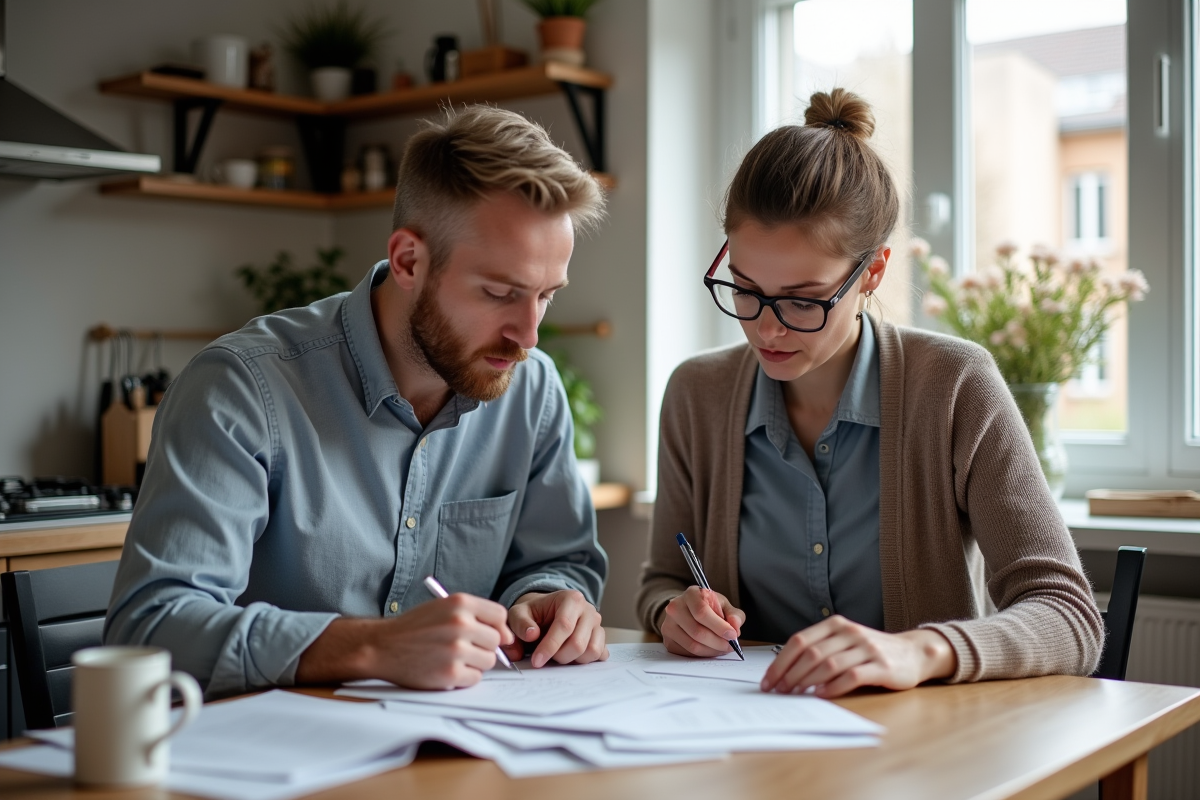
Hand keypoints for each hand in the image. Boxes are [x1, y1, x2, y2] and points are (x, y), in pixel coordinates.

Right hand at [295, 593, 513, 689]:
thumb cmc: (413, 628)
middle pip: (495, 640)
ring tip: (452, 659)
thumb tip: (506, 636)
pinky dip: (464, 678)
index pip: (500, 615)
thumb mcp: (442, 608)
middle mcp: (460, 623)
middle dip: (483, 647)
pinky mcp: (450, 673)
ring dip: (474, 664)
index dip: (498, 627)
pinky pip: (475, 678)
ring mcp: (455, 649)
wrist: (382, 646)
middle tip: (463, 649)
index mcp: (460, 603)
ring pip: (488, 661)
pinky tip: (446, 670)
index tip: (492, 635)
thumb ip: (473, 616)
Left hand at [504, 590, 606, 667]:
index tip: (536, 661)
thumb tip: (532, 634)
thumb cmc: (534, 613)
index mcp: (571, 599)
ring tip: (558, 654)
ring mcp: (598, 625)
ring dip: (572, 660)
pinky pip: (599, 655)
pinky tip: (570, 657)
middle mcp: (589, 610)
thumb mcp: (519, 613)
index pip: (564, 625)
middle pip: (578, 643)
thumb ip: (520, 623)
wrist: (547, 612)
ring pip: (591, 651)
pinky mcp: (601, 638)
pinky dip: (584, 661)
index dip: (549, 646)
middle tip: (546, 656)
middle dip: (559, 656)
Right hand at [661, 586, 745, 657]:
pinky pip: (687, 653)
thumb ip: (734, 615)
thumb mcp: (724, 605)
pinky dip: (703, 654)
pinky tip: (711, 649)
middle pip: (697, 632)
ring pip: (693, 646)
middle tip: (731, 646)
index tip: (732, 635)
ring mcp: (668, 625)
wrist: (689, 610)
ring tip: (722, 648)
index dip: (719, 626)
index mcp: (691, 594)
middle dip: (718, 642)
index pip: (702, 612)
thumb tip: (735, 627)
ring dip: (712, 651)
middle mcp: (675, 608)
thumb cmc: (708, 607)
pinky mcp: (668, 640)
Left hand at [759, 615, 956, 697]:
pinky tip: (820, 695)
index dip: (780, 662)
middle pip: (810, 654)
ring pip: (828, 664)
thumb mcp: (844, 641)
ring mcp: (867, 648)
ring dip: (807, 682)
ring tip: (794, 694)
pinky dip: (832, 687)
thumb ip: (820, 649)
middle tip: (778, 691)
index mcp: (836, 624)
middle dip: (789, 675)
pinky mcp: (881, 666)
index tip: (768, 680)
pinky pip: (851, 676)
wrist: (913, 653)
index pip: (799, 641)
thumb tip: (785, 670)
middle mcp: (850, 633)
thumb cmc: (871, 650)